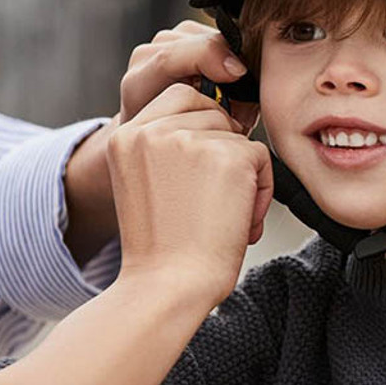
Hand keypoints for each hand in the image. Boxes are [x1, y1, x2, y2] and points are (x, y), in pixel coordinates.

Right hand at [63, 21, 256, 264]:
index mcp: (125, 136)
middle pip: (212, 110)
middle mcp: (152, 129)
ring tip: (222, 216)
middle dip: (222, 147)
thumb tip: (215, 122)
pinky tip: (237, 222)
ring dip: (241, 173)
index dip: (200, 129)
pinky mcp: (227, 155)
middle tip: (211, 198)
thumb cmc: (162, 250)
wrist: (168, 287)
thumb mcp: (144, 185)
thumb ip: (164, 148)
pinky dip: (260, 191)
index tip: (198, 175)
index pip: (178, 98)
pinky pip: (260, 157)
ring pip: (237, 135)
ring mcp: (189, 139)